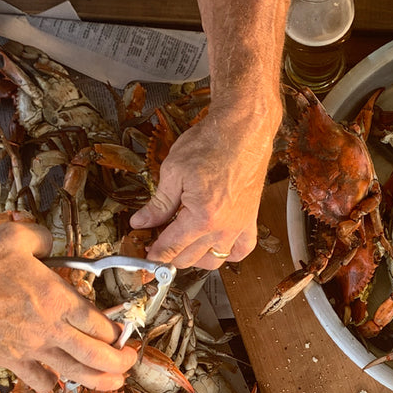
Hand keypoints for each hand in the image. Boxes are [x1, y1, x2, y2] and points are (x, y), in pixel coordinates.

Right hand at [0, 217, 136, 392]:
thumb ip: (42, 238)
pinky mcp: (9, 361)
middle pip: (97, 355)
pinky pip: (39, 380)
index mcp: (57, 300)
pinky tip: (58, 381)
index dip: (117, 332)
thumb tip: (50, 242)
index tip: (123, 332)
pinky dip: (53, 384)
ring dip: (100, 380)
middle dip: (121, 361)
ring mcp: (30, 349)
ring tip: (113, 382)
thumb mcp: (15, 237)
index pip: (101, 324)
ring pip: (75, 374)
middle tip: (129, 361)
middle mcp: (49, 330)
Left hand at [129, 102, 277, 269]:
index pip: (171, 248)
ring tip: (182, 246)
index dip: (153, 256)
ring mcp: (239, 226)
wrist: (243, 131)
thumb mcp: (174, 171)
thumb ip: (158, 203)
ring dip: (194, 258)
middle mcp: (223, 228)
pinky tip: (214, 246)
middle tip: (157, 244)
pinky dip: (227, 254)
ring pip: (213, 261)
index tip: (145, 258)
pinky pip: (241, 250)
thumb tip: (142, 221)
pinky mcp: (250, 220)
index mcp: (202, 218)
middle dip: (169, 256)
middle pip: (189, 259)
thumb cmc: (212, 144)